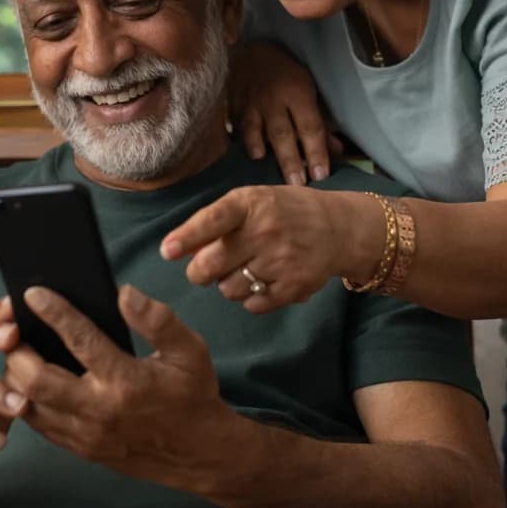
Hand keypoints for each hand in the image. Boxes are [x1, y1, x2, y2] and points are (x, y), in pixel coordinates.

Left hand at [3, 286, 234, 486]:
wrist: (198, 453)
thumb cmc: (192, 395)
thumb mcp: (190, 351)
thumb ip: (158, 320)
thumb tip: (123, 293)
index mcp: (127, 381)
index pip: (81, 341)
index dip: (53, 313)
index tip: (33, 293)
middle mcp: (100, 411)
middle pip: (37, 380)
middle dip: (17, 351)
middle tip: (12, 328)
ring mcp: (87, 435)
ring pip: (30, 405)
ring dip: (16, 377)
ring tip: (17, 351)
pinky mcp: (81, 449)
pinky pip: (40, 425)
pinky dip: (27, 400)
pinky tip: (29, 380)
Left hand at [161, 185, 368, 312]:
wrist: (338, 228)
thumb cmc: (284, 212)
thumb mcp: (253, 202)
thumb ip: (217, 221)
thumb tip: (180, 249)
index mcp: (251, 204)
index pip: (214, 220)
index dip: (188, 236)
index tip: (168, 251)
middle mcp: (266, 232)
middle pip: (212, 265)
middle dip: (198, 272)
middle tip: (202, 270)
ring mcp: (282, 261)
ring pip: (229, 289)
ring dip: (228, 284)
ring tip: (246, 269)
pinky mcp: (294, 287)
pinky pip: (253, 305)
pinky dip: (250, 299)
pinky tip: (263, 281)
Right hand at [229, 41, 342, 184]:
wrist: (251, 52)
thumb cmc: (286, 75)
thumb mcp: (308, 91)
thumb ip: (319, 124)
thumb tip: (337, 153)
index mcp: (298, 92)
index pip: (310, 126)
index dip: (317, 151)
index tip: (321, 176)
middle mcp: (274, 99)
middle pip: (283, 134)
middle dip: (291, 161)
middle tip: (298, 185)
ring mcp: (250, 103)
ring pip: (256, 132)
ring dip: (263, 154)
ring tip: (267, 176)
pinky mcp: (233, 107)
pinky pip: (237, 128)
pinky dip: (242, 144)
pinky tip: (247, 159)